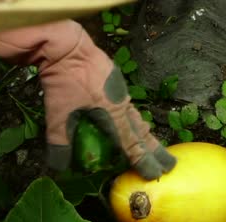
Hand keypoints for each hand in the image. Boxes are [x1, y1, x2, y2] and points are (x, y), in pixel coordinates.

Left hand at [0, 20, 175, 179]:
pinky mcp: (112, 79)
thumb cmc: (64, 79)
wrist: (66, 43)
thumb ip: (59, 142)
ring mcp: (119, 89)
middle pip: (141, 131)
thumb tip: (59, 168)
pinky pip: (127, 103)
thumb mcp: (57, 114)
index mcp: (113, 114)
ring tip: (150, 144)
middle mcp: (122, 103)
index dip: (143, 161)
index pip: (132, 144)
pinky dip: (131, 116)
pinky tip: (126, 118)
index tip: (155, 174)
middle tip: (168, 164)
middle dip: (154, 150)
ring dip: (143, 132)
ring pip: (135, 116)